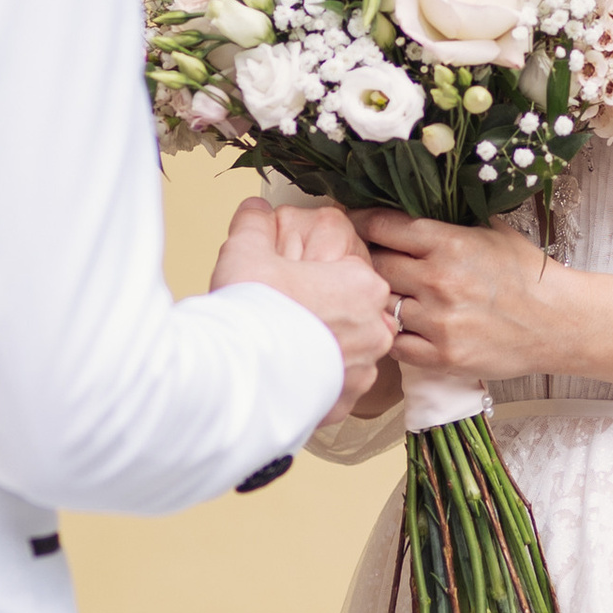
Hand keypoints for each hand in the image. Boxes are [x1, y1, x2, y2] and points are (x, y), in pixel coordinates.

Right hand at [210, 199, 396, 424]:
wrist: (238, 376)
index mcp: (362, 284)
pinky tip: (288, 373)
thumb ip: (255, 223)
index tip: (289, 275)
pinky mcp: (345, 402)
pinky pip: (335, 385)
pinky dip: (316, 379)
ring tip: (283, 344)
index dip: (310, 265)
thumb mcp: (246, 249)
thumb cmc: (251, 310)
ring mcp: (363, 369)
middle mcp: (374, 328)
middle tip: (284, 309)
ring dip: (322, 345)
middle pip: (349, 308)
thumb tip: (256, 209)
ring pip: (347, 349)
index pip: (344, 262)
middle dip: (322, 307)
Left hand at [356, 209, 561, 390]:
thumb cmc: (525, 274)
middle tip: (360, 259)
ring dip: (380, 299)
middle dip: (365, 260)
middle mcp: (438, 280)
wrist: (558, 323)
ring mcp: (438, 321)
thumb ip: (449, 218)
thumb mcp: (491, 230)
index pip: (382, 224)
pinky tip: (401, 325)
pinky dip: (394, 334)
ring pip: (381, 305)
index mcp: (448, 243)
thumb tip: (412, 197)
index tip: (351, 221)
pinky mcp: (442, 355)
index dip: (360, 221)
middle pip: (374, 265)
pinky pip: (395, 344)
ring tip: (382, 294)